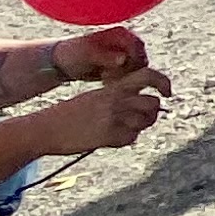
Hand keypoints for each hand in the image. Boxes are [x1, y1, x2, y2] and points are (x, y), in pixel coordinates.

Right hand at [33, 71, 169, 155]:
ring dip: (139, 127)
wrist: (46, 128)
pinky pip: (131, 138)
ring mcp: (113, 117)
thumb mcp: (94, 97)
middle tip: (141, 119)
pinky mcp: (108, 135)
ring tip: (122, 129)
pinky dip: (125, 140)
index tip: (168, 92)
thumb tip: (143, 107)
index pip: (147, 75)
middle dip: (152, 113)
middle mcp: (116, 99)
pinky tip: (109, 138)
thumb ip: (118, 97)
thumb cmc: (69, 114)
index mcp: (112, 87)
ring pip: (145, 122)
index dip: (163, 82)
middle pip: (153, 103)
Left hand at [47, 27, 147, 84]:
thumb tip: (124, 59)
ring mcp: (126, 52)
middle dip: (127, 73)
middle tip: (107, 78)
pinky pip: (131, 76)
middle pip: (141, 61)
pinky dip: (121, 81)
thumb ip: (106, 57)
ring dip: (125, 78)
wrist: (62, 62)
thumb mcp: (88, 55)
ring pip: (138, 70)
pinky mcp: (123, 65)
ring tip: (105, 81)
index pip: (138, 49)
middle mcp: (127, 41)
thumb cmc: (73, 54)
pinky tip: (106, 83)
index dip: (130, 64)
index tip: (112, 72)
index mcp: (121, 33)